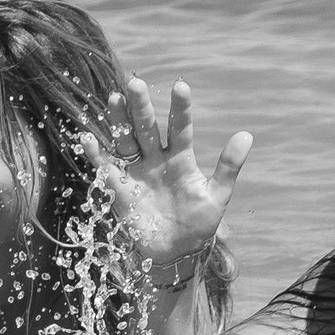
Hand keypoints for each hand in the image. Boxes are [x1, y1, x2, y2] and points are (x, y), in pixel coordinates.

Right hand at [81, 77, 251, 264]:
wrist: (176, 252)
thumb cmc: (200, 223)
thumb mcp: (217, 196)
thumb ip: (228, 166)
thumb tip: (247, 135)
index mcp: (181, 159)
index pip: (180, 128)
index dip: (180, 108)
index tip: (181, 86)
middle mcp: (156, 160)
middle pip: (146, 128)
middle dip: (140, 106)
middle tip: (134, 83)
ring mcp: (137, 173)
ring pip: (126, 141)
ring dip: (118, 121)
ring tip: (113, 98)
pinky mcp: (120, 189)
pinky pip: (106, 168)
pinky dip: (96, 154)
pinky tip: (87, 138)